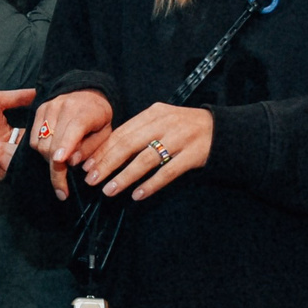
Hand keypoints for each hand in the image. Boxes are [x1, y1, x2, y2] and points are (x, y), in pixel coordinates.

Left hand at [0, 88, 33, 180]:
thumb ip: (19, 96)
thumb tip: (39, 91)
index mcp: (14, 135)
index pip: (35, 135)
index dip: (40, 131)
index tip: (43, 124)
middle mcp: (12, 149)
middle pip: (32, 150)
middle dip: (31, 143)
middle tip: (25, 135)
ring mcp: (5, 162)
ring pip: (22, 159)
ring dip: (11, 149)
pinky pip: (10, 168)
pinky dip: (3, 157)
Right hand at [31, 90, 115, 199]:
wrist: (88, 91)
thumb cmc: (99, 117)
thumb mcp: (105, 133)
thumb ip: (91, 149)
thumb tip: (71, 162)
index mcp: (86, 112)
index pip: (74, 129)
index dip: (65, 145)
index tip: (59, 161)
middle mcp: (65, 106)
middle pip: (53, 142)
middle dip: (56, 167)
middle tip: (63, 185)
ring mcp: (49, 107)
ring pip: (40, 143)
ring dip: (48, 159)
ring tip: (61, 161)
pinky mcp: (39, 110)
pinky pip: (33, 139)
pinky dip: (41, 150)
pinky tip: (53, 151)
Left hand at [80, 103, 214, 201]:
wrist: (221, 129)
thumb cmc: (185, 128)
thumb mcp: (162, 121)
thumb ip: (139, 132)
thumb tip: (106, 153)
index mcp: (154, 113)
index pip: (122, 132)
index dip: (102, 150)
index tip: (87, 165)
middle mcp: (165, 123)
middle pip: (129, 144)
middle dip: (107, 163)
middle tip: (91, 180)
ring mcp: (180, 139)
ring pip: (146, 159)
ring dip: (125, 176)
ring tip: (109, 190)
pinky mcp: (193, 155)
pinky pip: (168, 172)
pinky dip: (151, 184)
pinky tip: (138, 195)